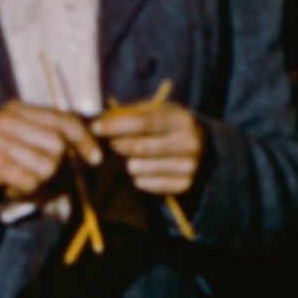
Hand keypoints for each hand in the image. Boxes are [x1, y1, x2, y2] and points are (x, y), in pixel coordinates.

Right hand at [0, 100, 89, 210]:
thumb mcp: (16, 139)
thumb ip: (45, 139)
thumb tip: (86, 153)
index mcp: (19, 109)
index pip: (63, 119)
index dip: (85, 140)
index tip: (96, 159)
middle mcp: (9, 120)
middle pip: (59, 146)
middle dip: (59, 168)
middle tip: (44, 178)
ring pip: (47, 166)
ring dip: (40, 182)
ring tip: (21, 181)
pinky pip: (29, 182)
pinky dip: (25, 191)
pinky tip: (10, 188)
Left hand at [98, 86, 205, 204]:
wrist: (201, 146)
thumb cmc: (168, 125)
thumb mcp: (157, 111)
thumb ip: (132, 114)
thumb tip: (102, 120)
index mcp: (181, 119)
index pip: (144, 122)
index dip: (117, 125)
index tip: (96, 127)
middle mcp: (189, 142)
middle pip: (142, 147)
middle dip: (119, 146)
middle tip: (108, 145)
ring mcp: (189, 165)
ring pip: (143, 168)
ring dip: (129, 164)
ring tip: (129, 159)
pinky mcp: (185, 184)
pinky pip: (150, 185)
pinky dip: (140, 179)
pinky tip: (139, 172)